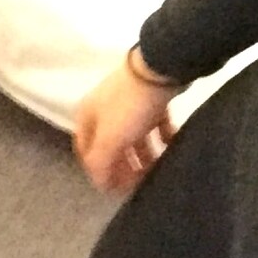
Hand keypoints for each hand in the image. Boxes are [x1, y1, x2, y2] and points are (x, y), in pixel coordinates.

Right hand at [73, 56, 179, 193]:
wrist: (160, 68)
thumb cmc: (130, 107)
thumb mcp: (110, 139)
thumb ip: (101, 164)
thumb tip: (101, 185)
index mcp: (87, 116)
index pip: (86, 152)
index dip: (100, 171)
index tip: (117, 188)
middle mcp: (104, 108)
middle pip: (112, 145)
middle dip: (125, 165)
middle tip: (141, 181)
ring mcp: (129, 102)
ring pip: (134, 136)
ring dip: (145, 154)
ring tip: (158, 168)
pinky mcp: (152, 97)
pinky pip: (155, 123)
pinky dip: (162, 136)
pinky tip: (172, 144)